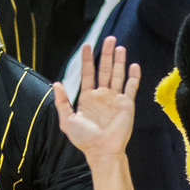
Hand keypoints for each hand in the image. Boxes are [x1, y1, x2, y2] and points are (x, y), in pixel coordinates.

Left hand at [53, 37, 139, 163]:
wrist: (102, 151)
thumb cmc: (84, 138)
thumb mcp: (67, 120)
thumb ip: (62, 102)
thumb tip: (56, 83)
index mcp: (87, 97)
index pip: (88, 73)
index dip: (87, 59)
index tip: (87, 45)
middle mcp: (102, 95)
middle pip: (105, 69)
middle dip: (106, 54)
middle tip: (109, 39)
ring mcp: (115, 98)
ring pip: (118, 75)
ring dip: (119, 61)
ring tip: (119, 47)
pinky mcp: (127, 104)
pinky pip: (131, 87)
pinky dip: (133, 76)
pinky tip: (134, 65)